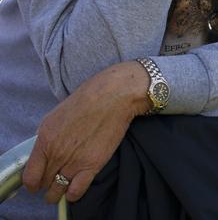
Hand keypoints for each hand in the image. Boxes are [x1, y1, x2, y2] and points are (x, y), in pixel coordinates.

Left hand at [23, 61, 150, 203]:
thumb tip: (44, 152)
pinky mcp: (92, 165)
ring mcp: (74, 161)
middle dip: (46, 183)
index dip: (32, 182)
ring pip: (58, 190)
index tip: (37, 181)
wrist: (113, 96)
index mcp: (44, 141)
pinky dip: (73, 194)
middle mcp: (56, 154)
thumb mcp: (55, 116)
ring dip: (57, 192)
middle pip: (44, 183)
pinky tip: (73, 190)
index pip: (29, 176)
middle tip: (53, 179)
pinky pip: (76, 191)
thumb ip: (46, 138)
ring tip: (61, 188)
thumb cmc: (86, 100)